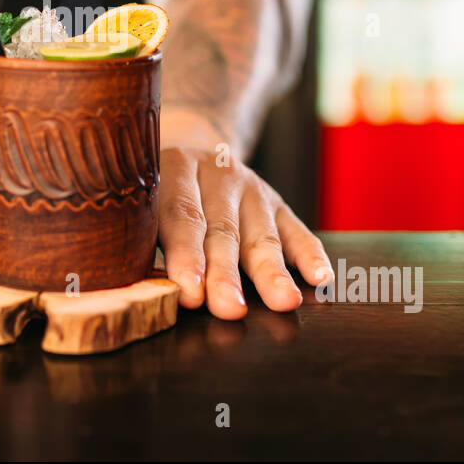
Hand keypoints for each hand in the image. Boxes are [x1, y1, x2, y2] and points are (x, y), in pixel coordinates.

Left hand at [158, 145, 332, 319]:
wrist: (191, 156)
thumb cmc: (156, 196)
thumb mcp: (142, 204)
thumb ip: (143, 238)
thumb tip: (144, 290)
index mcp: (175, 168)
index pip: (181, 217)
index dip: (186, 256)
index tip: (190, 292)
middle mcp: (218, 173)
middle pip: (223, 229)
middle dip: (226, 273)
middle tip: (230, 307)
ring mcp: (252, 188)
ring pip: (261, 234)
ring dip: (271, 272)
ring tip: (283, 301)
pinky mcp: (278, 203)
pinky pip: (296, 231)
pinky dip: (310, 255)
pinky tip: (321, 278)